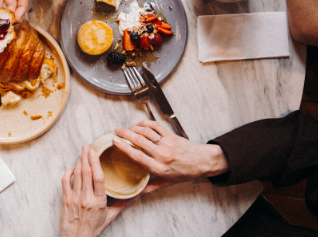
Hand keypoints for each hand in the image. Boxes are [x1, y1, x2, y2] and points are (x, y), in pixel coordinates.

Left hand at [60, 145, 129, 236]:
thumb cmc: (93, 228)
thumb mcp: (110, 217)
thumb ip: (122, 205)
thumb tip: (134, 196)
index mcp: (99, 202)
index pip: (99, 178)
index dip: (96, 162)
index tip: (94, 152)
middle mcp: (87, 199)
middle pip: (86, 172)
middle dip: (86, 157)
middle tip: (86, 146)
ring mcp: (75, 198)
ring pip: (76, 175)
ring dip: (78, 162)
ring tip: (82, 154)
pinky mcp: (66, 200)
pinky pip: (65, 181)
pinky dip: (68, 172)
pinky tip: (72, 168)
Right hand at [113, 121, 228, 187]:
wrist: (203, 161)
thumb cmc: (186, 172)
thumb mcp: (168, 183)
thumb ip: (151, 187)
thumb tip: (138, 193)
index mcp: (160, 168)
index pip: (138, 156)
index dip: (124, 147)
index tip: (114, 141)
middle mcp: (162, 154)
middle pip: (139, 140)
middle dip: (125, 134)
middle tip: (115, 131)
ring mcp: (167, 143)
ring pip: (146, 131)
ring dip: (133, 128)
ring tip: (124, 128)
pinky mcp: (171, 135)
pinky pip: (155, 126)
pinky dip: (145, 123)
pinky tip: (138, 125)